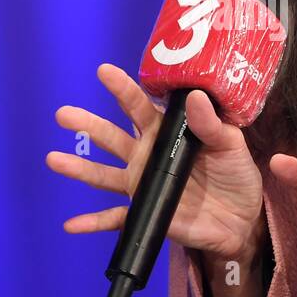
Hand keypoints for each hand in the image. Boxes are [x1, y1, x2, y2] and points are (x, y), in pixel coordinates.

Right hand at [46, 64, 267, 265]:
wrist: (242, 218)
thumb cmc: (234, 173)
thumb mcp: (230, 145)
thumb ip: (211, 125)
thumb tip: (195, 97)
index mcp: (165, 133)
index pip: (140, 107)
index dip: (122, 89)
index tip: (104, 72)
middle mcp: (146, 156)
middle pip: (111, 137)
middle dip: (87, 125)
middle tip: (63, 114)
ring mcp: (142, 185)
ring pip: (104, 176)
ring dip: (79, 168)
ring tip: (54, 159)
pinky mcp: (146, 214)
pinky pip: (115, 220)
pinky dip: (93, 223)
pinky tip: (71, 224)